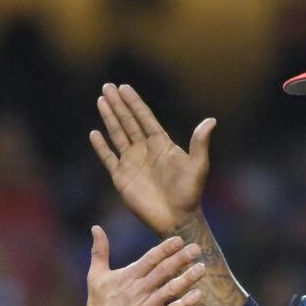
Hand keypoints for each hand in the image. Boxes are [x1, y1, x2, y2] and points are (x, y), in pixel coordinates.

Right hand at [70, 225, 204, 305]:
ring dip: (187, 278)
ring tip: (202, 268)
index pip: (150, 259)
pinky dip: (186, 303)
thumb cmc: (98, 304)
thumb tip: (95, 227)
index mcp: (129, 276)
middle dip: (181, 258)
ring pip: (171, 289)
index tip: (180, 240)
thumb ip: (100, 250)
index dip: (165, 249)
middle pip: (164, 271)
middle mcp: (140, 290)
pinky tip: (198, 295)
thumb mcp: (96, 275)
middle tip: (196, 248)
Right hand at [90, 83, 216, 234]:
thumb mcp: (198, 165)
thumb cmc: (190, 193)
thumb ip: (200, 143)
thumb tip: (211, 120)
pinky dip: (101, 146)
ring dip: (109, 118)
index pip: (144, 117)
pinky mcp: (122, 177)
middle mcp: (145, 150)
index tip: (124, 87)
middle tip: (107, 87)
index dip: (134, 103)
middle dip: (118, 104)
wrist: (176, 218)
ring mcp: (132, 162)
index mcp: (161, 144)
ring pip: (117, 134)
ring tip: (100, 100)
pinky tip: (94, 133)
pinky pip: (108, 158)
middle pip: (128, 121)